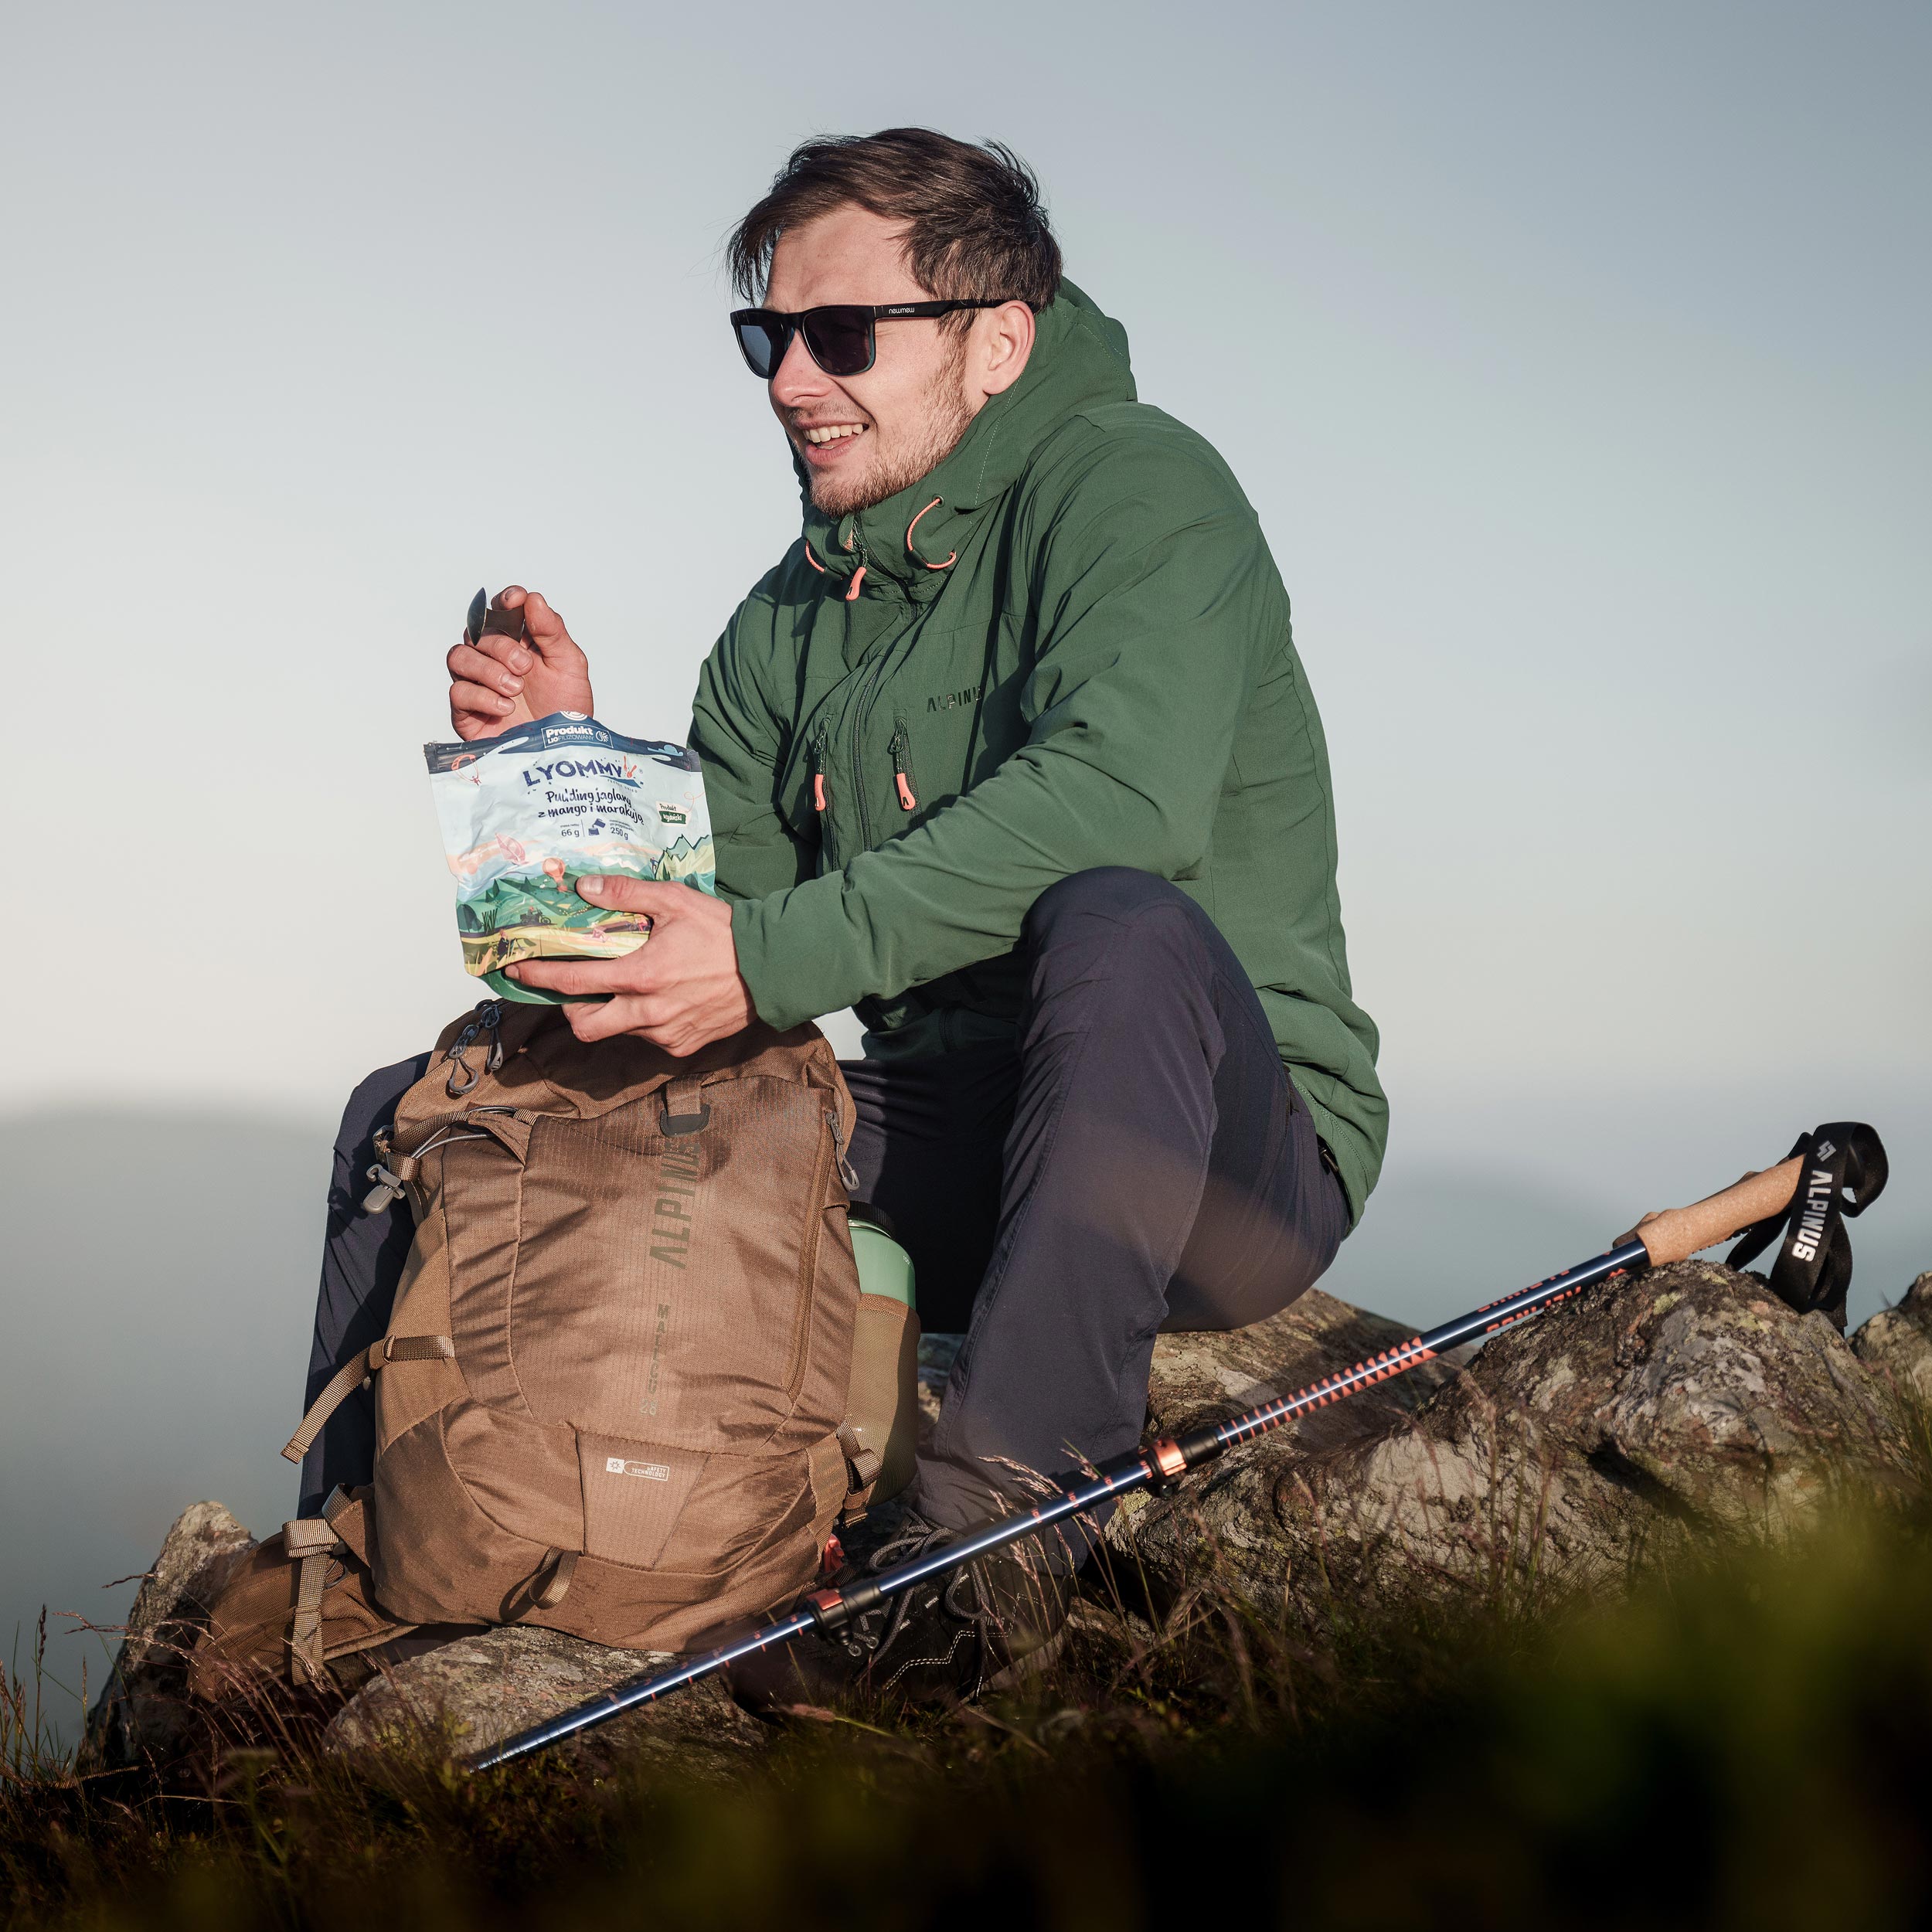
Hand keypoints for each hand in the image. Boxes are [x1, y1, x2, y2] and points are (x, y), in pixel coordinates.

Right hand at [446, 585, 594, 740]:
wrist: (563, 749)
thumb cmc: (567, 707)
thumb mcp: (569, 665)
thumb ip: (552, 631)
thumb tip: (532, 599)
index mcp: (518, 644)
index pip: (499, 612)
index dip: (503, 601)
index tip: (515, 600)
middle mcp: (493, 660)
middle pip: (476, 633)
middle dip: (501, 646)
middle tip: (525, 667)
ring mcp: (477, 685)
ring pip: (458, 656)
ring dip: (487, 669)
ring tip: (515, 688)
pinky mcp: (467, 713)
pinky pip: (458, 692)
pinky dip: (483, 696)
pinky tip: (506, 707)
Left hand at [508, 879, 753, 1055]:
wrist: (772, 969)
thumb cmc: (723, 933)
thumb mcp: (674, 901)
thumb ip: (624, 893)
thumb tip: (582, 888)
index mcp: (640, 976)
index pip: (572, 981)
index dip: (537, 975)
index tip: (517, 969)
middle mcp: (647, 1012)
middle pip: (584, 1026)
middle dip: (569, 1010)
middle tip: (573, 987)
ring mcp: (665, 1033)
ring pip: (617, 1032)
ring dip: (610, 1011)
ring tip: (623, 987)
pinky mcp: (682, 1046)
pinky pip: (649, 1039)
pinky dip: (643, 1021)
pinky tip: (660, 999)